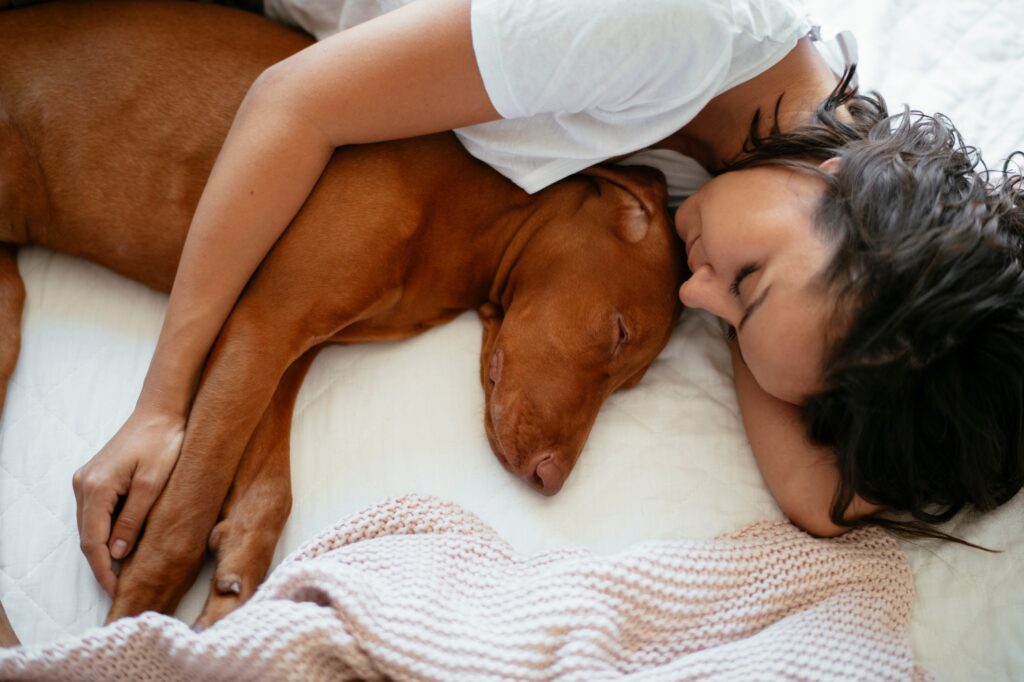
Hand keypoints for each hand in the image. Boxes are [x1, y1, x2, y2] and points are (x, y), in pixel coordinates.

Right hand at [72, 410, 184, 595]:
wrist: (162, 412)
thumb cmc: (164, 443)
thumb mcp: (154, 484)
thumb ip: (134, 519)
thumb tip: (117, 553)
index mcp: (96, 487)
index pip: (93, 541)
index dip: (104, 569)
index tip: (117, 591)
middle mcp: (84, 484)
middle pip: (88, 536)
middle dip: (103, 564)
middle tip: (122, 588)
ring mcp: (87, 480)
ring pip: (91, 525)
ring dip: (105, 548)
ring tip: (125, 571)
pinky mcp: (96, 477)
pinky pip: (97, 512)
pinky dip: (108, 530)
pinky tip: (124, 543)